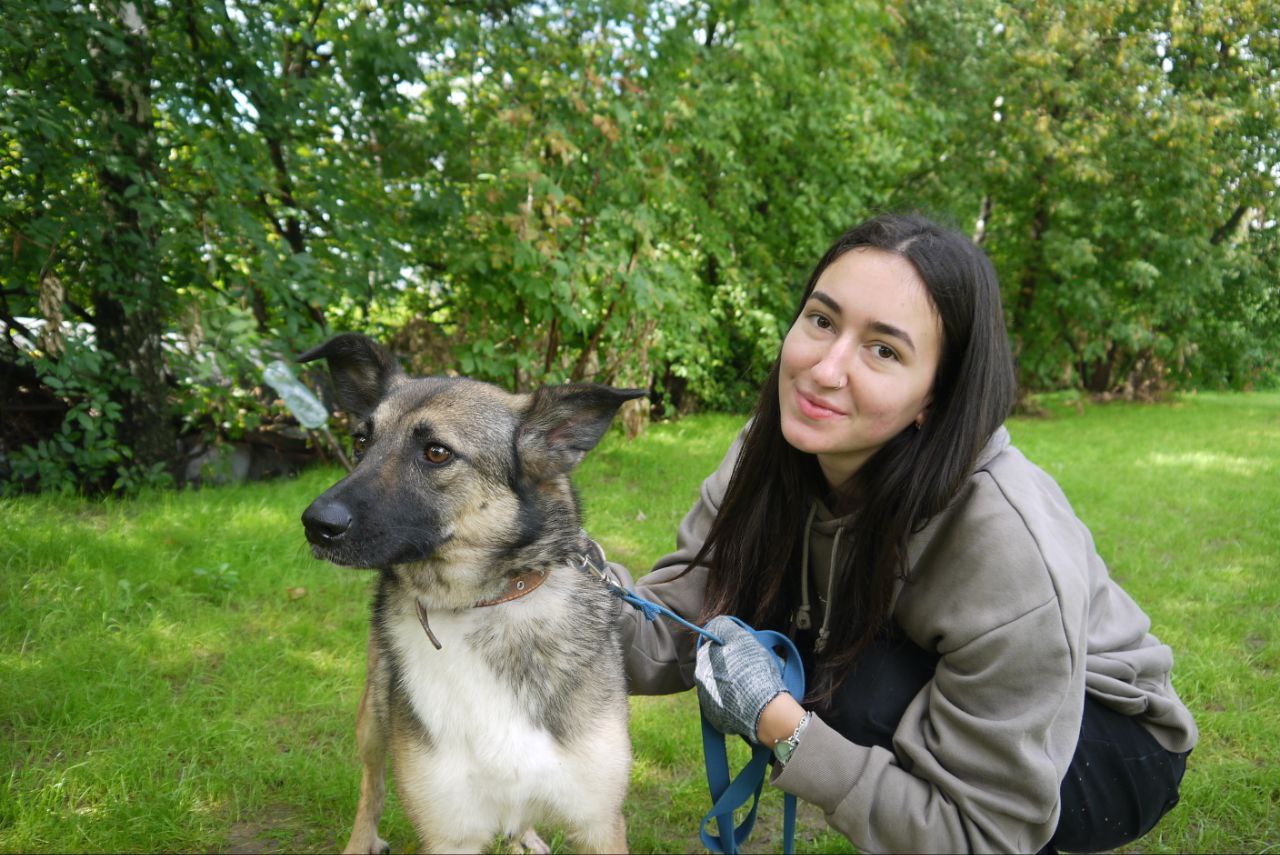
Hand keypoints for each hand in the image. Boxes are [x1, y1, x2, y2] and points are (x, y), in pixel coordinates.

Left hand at [695, 615, 786, 743]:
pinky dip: (737, 703)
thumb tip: (715, 624)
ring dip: (734, 685)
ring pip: (722, 688)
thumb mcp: (741, 638)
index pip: (712, 649)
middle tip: (752, 667)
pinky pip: (728, 707)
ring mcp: (709, 706)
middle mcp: (701, 686)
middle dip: (731, 666)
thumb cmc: (754, 671)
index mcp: (703, 664)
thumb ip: (724, 626)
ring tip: (754, 685)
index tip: (744, 650)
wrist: (766, 709)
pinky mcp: (719, 722)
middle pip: (717, 669)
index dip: (729, 646)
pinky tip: (751, 700)